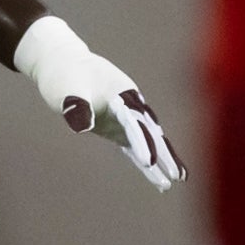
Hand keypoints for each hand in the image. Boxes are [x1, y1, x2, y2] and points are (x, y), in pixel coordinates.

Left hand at [12, 16, 185, 191]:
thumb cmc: (65, 76)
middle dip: (164, 154)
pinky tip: (160, 180)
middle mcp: (129, 104)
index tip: (148, 162)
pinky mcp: (120, 126)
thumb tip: (83, 126)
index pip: (134, 121)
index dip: (141, 142)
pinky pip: (137, 145)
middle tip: (178, 176)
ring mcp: (127, 115)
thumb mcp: (66, 89)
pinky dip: (147, 161)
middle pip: (151, 132)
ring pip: (150, 139)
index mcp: (120, 93)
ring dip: (164, 158)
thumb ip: (76, 105)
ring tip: (179, 179)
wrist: (65, 64)